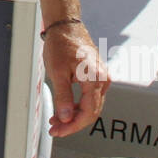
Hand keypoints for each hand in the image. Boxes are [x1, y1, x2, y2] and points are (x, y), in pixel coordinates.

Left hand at [42, 22, 108, 137]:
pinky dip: (77, 106)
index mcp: (95, 79)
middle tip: (55, 129)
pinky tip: (65, 110)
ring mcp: (101, 78)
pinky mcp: (96, 76)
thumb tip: (65, 117)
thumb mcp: (57, 72)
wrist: (65, 26)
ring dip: (74, 116)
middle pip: (91, 112)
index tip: (58, 131)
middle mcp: (103, 80)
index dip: (72, 126)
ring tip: (56, 120)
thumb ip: (63, 96)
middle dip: (72, 123)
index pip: (88, 112)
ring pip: (90, 106)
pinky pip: (90, 97)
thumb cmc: (61, 44)